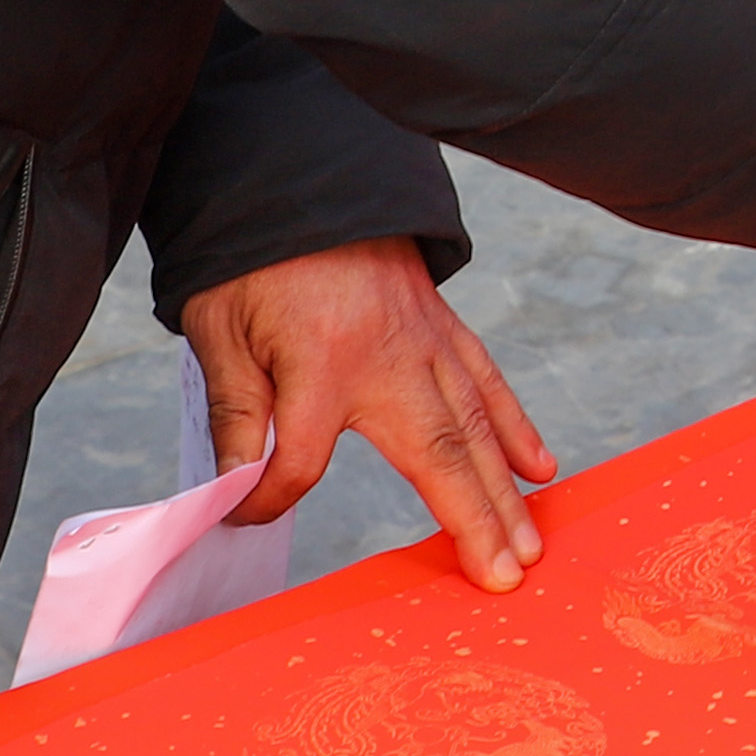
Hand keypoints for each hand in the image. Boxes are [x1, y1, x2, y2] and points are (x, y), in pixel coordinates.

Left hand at [179, 236, 558, 588]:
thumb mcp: (219, 328)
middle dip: (473, 521)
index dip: (272, 497)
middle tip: (505, 578)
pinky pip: (487, 380)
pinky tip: (537, 468)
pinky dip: (515, 425)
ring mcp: (425, 340)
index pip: (302, 463)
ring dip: (506, 489)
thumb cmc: (252, 259)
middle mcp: (387, 358)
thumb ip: (238, 412)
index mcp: (321, 364)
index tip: (245, 513)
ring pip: (475, 426)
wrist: (300, 177)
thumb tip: (241, 490)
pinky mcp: (441, 323)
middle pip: (436, 455)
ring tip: (530, 544)